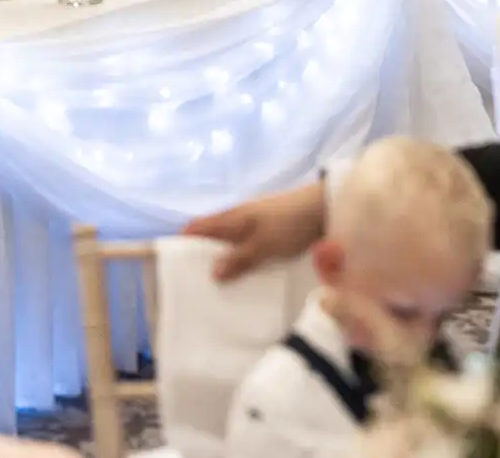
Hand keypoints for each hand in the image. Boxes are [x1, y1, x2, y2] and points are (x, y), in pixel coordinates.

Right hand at [182, 181, 326, 280]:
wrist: (323, 209)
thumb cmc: (289, 224)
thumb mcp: (263, 245)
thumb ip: (239, 258)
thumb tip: (211, 273)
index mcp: (229, 218)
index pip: (196, 228)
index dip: (182, 243)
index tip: (176, 268)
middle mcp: (237, 219)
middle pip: (210, 238)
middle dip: (202, 258)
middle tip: (199, 286)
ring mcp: (253, 225)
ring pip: (229, 244)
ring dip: (224, 261)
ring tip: (222, 289)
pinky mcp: (268, 232)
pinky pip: (246, 248)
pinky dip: (241, 261)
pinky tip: (249, 278)